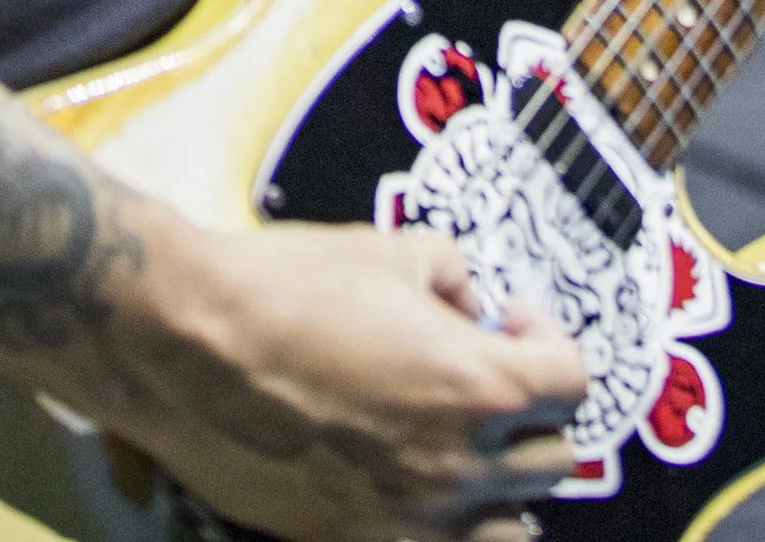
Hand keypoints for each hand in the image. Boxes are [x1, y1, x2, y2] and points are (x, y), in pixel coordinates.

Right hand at [106, 218, 583, 541]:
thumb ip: (447, 271)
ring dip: (503, 486)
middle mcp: (457, 466)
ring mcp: (410, 518)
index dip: (546, 336)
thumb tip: (464, 299)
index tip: (507, 316)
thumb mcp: (385, 249)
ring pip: (512, 528)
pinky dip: (446, 521)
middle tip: (485, 368)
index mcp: (477, 386)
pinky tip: (412, 475)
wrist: (192, 346)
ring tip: (464, 443)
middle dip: (529, 407)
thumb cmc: (286, 288)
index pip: (572, 381)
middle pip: (552, 458)